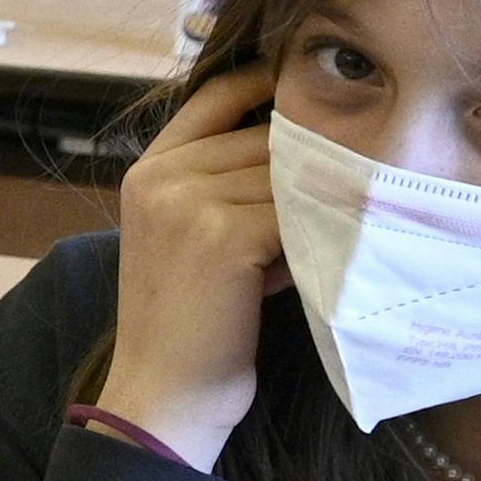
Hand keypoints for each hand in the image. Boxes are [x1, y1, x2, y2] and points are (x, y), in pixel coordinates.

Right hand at [92, 66, 284, 471]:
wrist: (165, 395)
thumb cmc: (191, 323)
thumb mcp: (191, 236)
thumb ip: (228, 185)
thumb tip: (306, 142)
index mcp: (148, 170)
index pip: (216, 94)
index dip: (267, 84)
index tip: (315, 92)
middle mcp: (161, 177)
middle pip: (263, 134)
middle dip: (303, 163)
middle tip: (332, 197)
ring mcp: (188, 203)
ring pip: (285, 173)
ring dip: (313, 201)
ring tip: (320, 238)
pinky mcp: (223, 236)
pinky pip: (294, 212)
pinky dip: (315, 233)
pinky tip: (319, 259)